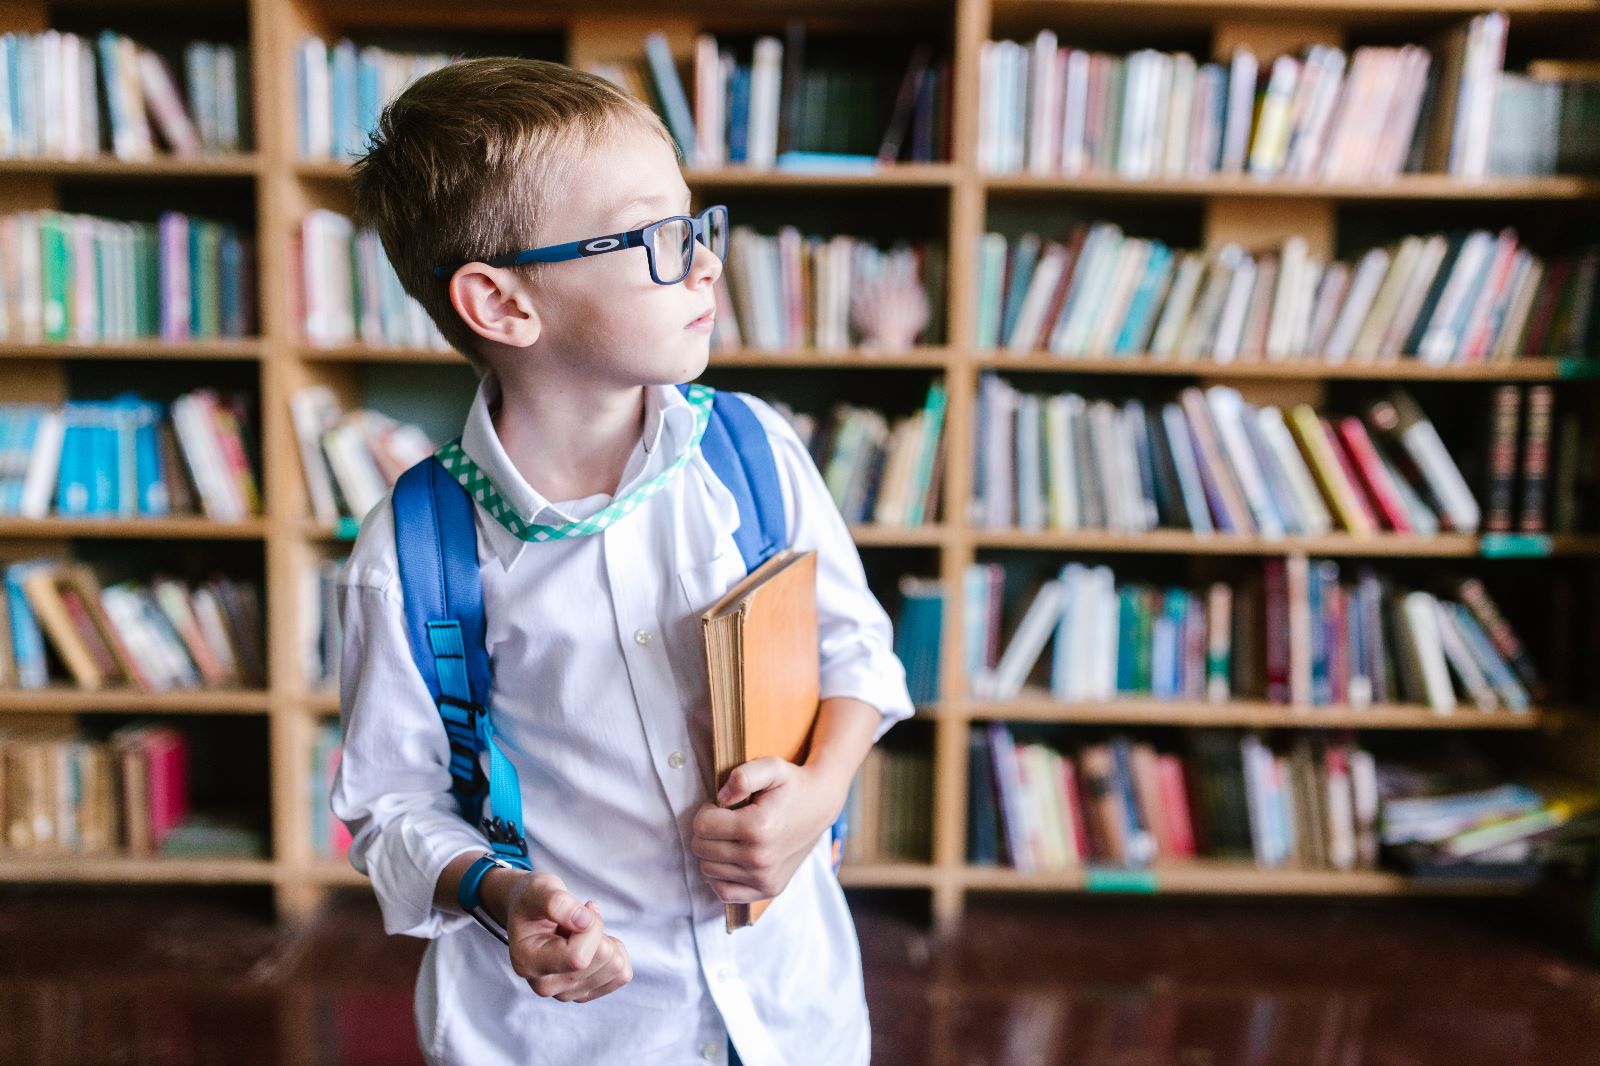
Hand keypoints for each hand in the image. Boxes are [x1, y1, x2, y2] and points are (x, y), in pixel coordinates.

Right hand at [504, 872, 632, 1002]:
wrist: (529, 914)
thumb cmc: (532, 900)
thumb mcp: (538, 889)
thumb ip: (555, 902)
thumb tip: (584, 921)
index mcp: (528, 963)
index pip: (578, 957)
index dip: (592, 927)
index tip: (584, 908)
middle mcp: (545, 986)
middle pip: (603, 959)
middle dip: (598, 930)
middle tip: (577, 920)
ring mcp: (566, 993)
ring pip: (616, 967)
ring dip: (606, 941)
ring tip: (580, 932)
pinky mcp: (584, 992)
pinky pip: (622, 974)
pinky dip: (615, 953)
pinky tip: (593, 943)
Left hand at [690, 757, 842, 903]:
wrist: (821, 806)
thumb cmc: (792, 785)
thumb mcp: (772, 767)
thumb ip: (743, 776)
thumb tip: (720, 798)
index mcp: (758, 827)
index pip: (701, 825)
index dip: (707, 810)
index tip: (725, 804)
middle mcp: (760, 858)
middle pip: (701, 849)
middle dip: (709, 831)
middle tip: (729, 819)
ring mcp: (764, 878)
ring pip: (708, 869)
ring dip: (714, 851)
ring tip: (734, 836)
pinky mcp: (768, 889)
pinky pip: (724, 892)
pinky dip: (721, 876)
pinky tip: (733, 857)